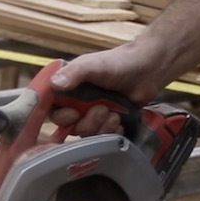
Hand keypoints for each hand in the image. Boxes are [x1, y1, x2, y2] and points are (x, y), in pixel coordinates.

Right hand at [49, 43, 165, 134]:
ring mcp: (92, 113)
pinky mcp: (107, 122)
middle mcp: (77, 102)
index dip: (61, 116)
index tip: (74, 113)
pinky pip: (103, 137)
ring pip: (87, 133)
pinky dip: (112, 132)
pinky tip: (119, 121)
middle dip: (86, 122)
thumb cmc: (119, 63)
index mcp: (68, 87)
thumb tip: (54, 84)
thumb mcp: (93, 65)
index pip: (52, 109)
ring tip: (114, 114)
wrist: (147, 70)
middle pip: (70, 126)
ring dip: (101, 127)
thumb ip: (74, 73)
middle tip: (102, 109)